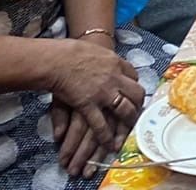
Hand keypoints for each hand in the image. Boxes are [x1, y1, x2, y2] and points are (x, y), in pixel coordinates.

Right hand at [47, 37, 143, 177]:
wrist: (57, 59)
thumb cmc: (72, 51)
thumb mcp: (95, 49)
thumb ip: (105, 57)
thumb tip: (110, 61)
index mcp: (115, 62)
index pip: (133, 75)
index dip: (134, 85)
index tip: (132, 93)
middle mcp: (114, 78)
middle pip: (136, 93)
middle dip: (138, 105)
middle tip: (135, 114)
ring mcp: (103, 93)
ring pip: (124, 110)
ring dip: (127, 123)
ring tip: (127, 131)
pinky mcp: (89, 105)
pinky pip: (101, 125)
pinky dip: (106, 137)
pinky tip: (109, 145)